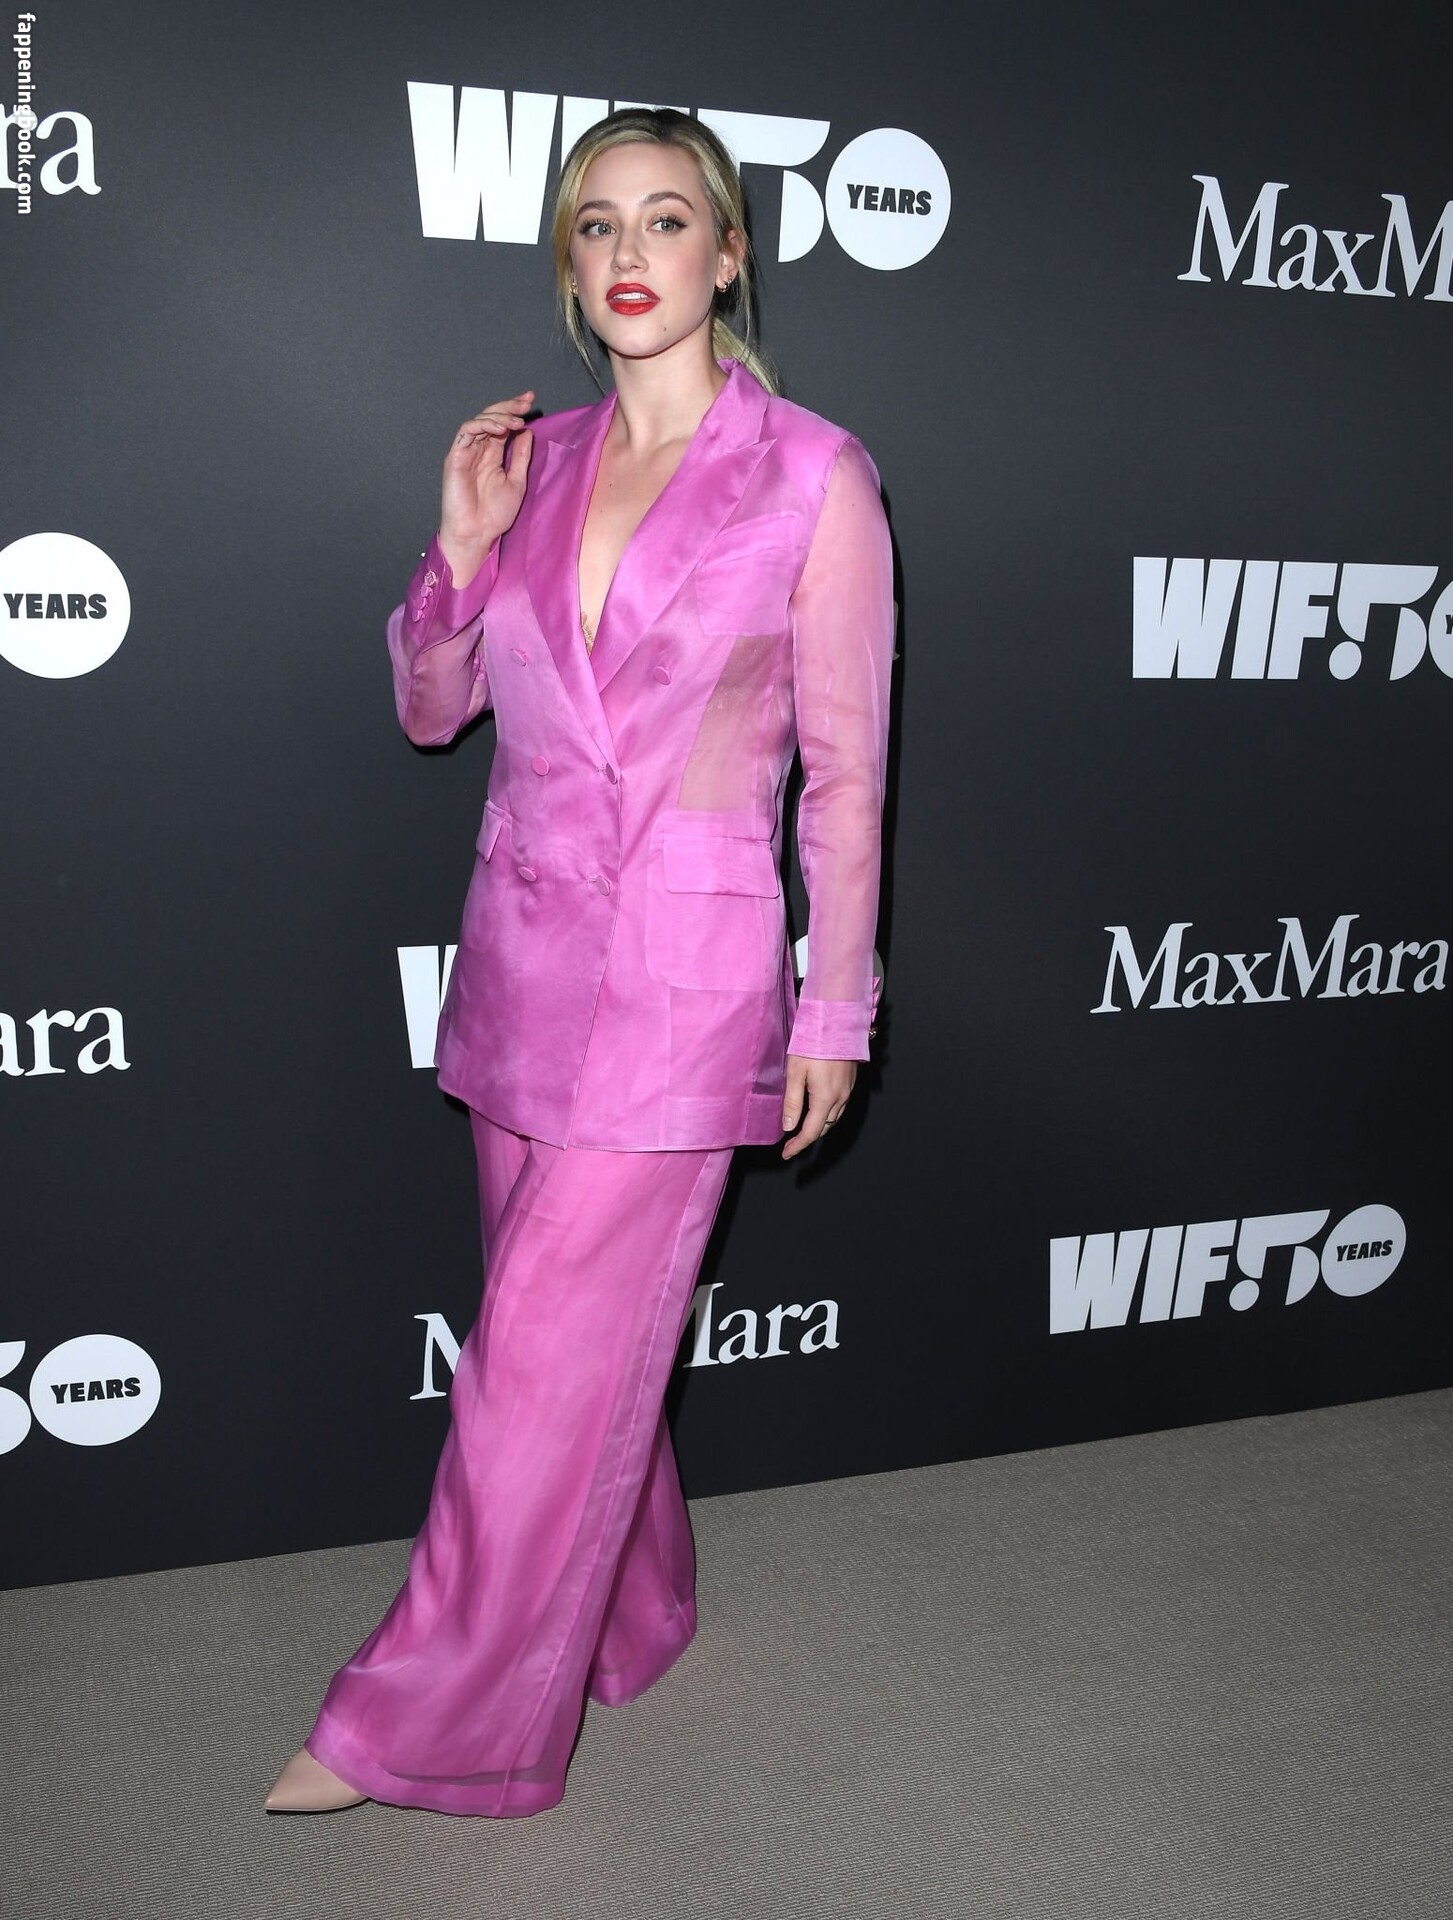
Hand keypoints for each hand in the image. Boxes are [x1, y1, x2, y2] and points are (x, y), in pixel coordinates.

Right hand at [439, 391, 535, 583]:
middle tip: (525, 401)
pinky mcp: (455, 457)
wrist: (477, 534)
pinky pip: (466, 432)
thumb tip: (527, 432)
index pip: (503, 425)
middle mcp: (478, 449)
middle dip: (509, 406)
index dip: (515, 410)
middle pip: (491, 417)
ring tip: (516, 419)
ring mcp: (466, 452)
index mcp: (492, 454)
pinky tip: (500, 428)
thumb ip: (521, 457)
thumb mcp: (516, 481)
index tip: (530, 401)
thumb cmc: (494, 514)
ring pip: (479, 421)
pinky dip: (483, 425)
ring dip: (498, 415)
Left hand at [781, 1054, 856, 1160]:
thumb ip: (792, 1102)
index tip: (786, 1154)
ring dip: (818, 1126)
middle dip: (808, 1137)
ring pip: (834, 1118)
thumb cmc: (813, 1044)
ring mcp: (848, 1089)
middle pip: (824, 1127)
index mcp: (825, 1098)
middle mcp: (841, 1098)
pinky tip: (817, 1109)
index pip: (811, 1132)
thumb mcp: (795, 1073)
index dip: (798, 1145)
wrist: (836, 1022)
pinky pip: (840, 1106)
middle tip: (791, 1142)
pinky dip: (828, 1114)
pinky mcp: (850, 1081)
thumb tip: (788, 1127)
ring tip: (802, 1128)